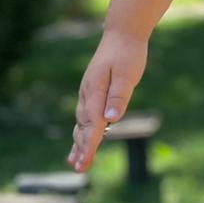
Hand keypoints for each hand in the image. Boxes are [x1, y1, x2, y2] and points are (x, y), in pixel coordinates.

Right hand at [68, 30, 147, 171]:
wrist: (122, 33)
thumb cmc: (127, 54)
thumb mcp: (126, 74)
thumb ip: (119, 96)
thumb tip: (111, 119)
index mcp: (95, 91)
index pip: (93, 125)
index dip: (89, 145)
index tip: (85, 163)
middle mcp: (88, 94)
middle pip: (83, 127)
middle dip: (82, 148)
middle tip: (79, 169)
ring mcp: (88, 93)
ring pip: (82, 123)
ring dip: (79, 142)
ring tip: (75, 162)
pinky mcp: (93, 92)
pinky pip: (85, 116)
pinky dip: (83, 131)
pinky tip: (82, 140)